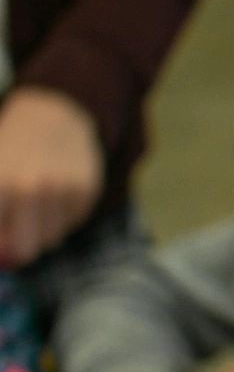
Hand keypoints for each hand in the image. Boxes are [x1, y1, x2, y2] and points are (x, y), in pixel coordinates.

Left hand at [0, 86, 104, 267]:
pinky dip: (62, 215)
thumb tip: (3, 256)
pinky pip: (72, 223)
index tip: (3, 235)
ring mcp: (63, 191)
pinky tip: (57, 192)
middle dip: (19, 246)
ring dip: (41, 229)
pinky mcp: (88, 192)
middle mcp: (32, 190)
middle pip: (25, 250)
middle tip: (16, 231)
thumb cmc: (10, 149)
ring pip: (51, 239)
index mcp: (1, 185)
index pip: (2, 243)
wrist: (53, 116)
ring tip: (37, 202)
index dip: (1, 245)